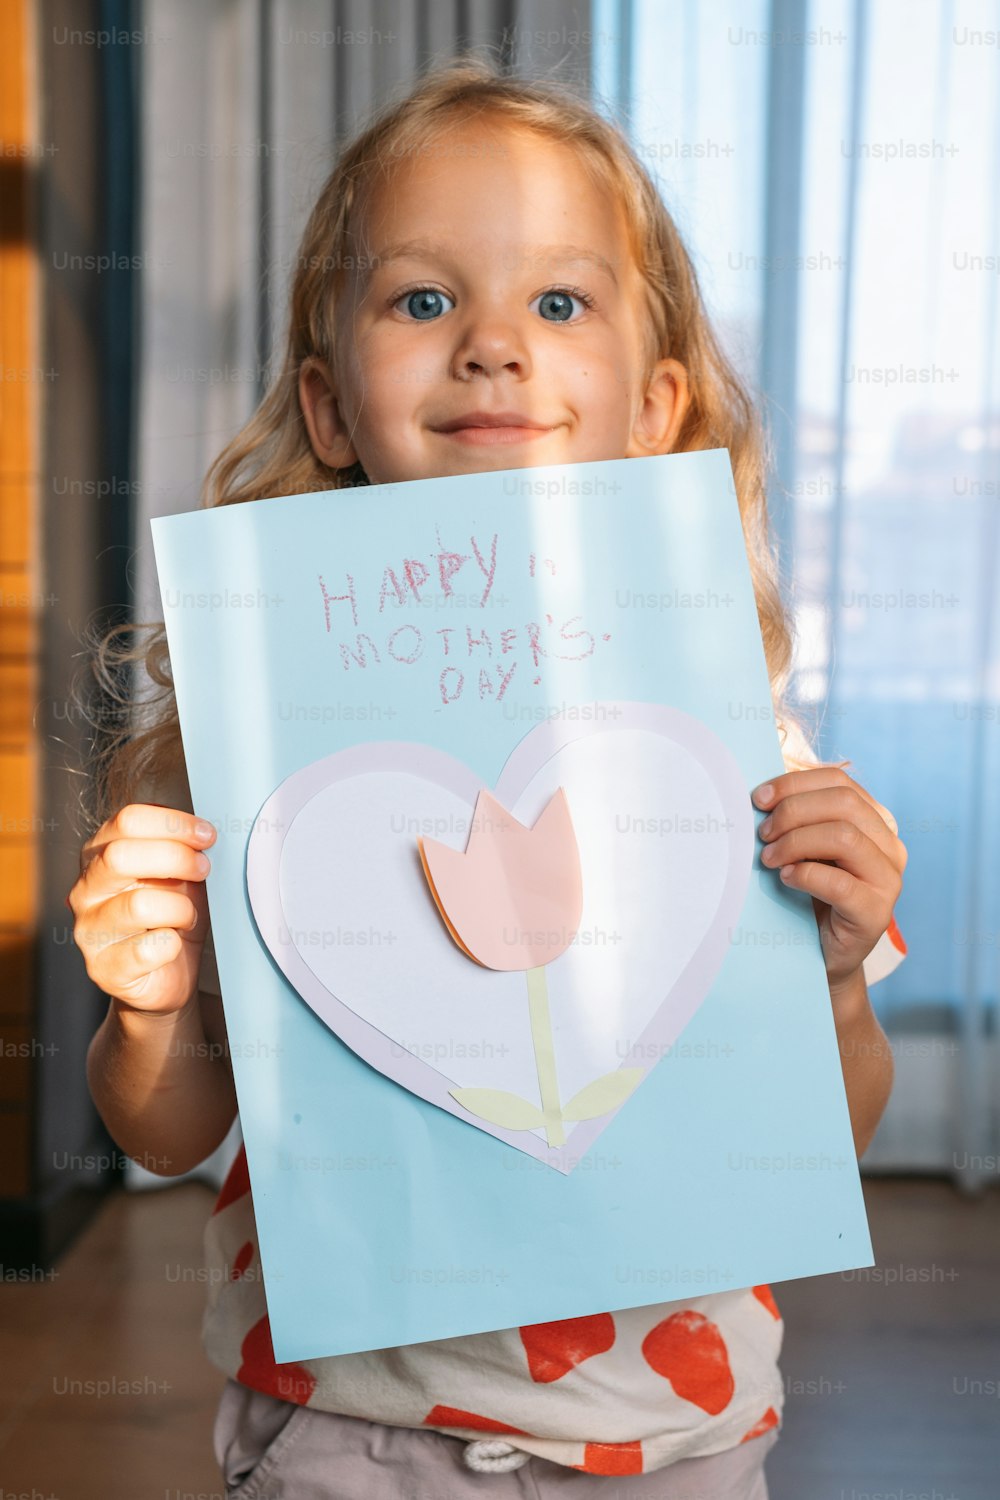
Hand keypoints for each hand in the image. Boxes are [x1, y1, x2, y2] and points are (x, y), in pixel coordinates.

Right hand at [68, 803, 216, 1017]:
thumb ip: (184, 849)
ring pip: (139, 905)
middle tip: (204, 869)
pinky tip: (173, 945)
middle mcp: (86, 889)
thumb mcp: (182, 875)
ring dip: (180, 908)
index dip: (172, 823)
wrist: (169, 975)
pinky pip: (147, 949)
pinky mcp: (103, 968)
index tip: (206, 835)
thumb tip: (203, 832)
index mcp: (101, 855)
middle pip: (121, 856)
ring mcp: (89, 930)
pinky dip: (172, 945)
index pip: (127, 821)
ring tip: (188, 917)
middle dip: (176, 858)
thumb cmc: (174, 917)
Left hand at [752, 765, 906, 1010]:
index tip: (757, 798)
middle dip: (793, 811)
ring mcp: (889, 880)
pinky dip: (805, 874)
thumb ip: (798, 817)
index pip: (839, 781)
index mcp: (875, 821)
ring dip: (796, 842)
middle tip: (762, 833)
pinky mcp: (877, 913)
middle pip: (843, 803)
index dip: (794, 784)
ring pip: (845, 837)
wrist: (821, 953)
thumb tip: (762, 793)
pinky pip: (840, 883)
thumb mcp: (805, 846)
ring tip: (768, 858)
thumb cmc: (808, 893)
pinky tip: (785, 878)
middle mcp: (890, 846)